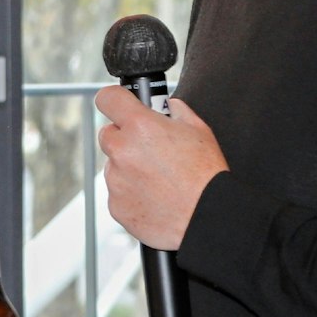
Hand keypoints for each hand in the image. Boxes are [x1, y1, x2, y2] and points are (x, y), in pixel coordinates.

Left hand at [95, 87, 228, 250]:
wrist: (209, 218)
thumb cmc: (206, 176)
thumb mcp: (198, 130)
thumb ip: (176, 110)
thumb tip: (167, 105)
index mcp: (140, 126)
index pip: (108, 98)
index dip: (114, 101)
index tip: (118, 106)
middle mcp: (122, 150)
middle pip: (108, 134)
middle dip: (125, 139)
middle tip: (150, 151)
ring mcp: (116, 180)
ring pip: (113, 166)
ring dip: (128, 169)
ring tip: (159, 181)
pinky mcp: (116, 205)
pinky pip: (118, 193)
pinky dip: (131, 194)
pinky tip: (155, 198)